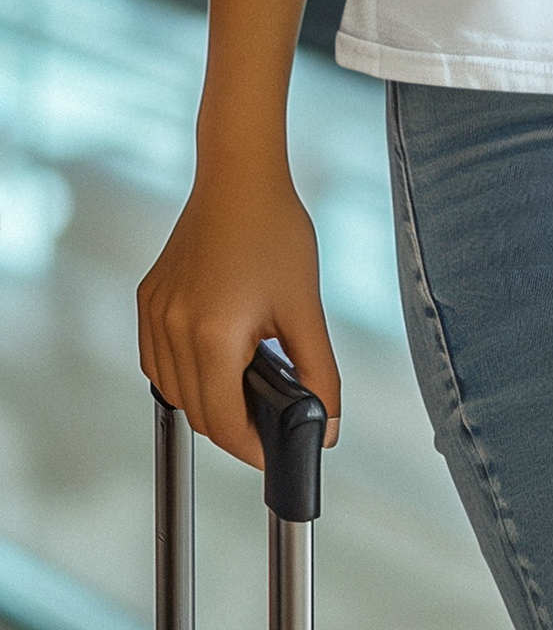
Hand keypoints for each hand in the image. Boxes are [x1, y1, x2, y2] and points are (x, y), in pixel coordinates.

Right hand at [138, 164, 341, 467]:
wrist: (240, 177)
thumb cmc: (274, 230)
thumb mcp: (305, 307)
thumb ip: (319, 373)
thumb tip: (326, 424)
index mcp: (213, 335)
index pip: (222, 423)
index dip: (250, 447)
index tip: (273, 451)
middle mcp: (174, 329)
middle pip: (196, 412)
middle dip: (232, 426)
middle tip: (267, 420)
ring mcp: (155, 315)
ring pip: (173, 390)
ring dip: (206, 401)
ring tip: (246, 386)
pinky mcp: (147, 301)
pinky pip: (157, 361)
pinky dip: (182, 374)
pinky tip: (213, 360)